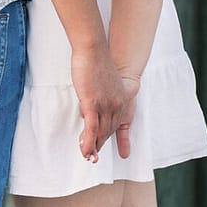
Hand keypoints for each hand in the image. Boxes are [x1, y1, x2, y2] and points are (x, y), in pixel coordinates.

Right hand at [72, 48, 135, 163]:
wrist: (94, 50)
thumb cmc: (95, 62)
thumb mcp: (103, 82)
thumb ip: (101, 94)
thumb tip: (91, 103)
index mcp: (121, 100)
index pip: (114, 124)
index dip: (105, 137)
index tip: (98, 145)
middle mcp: (116, 106)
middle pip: (107, 132)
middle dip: (98, 145)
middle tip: (90, 155)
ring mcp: (105, 106)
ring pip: (100, 133)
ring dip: (92, 147)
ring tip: (87, 157)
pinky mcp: (92, 104)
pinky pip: (91, 129)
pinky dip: (88, 142)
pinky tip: (84, 151)